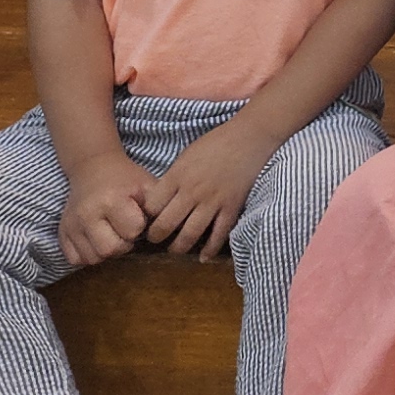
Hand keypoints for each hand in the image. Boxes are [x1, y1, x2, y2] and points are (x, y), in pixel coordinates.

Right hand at [57, 147, 155, 269]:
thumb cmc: (126, 179)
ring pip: (92, 258)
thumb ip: (159, 206)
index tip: (138, 219)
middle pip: (109, 250)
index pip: (132, 231)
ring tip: (113, 236)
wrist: (93, 168)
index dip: (139, 227)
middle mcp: (87, 214)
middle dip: (123, 245)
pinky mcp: (62, 233)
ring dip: (106, 252)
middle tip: (125, 232)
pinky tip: (98, 241)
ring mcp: (71, 225)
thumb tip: (170, 229)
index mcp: (111, 200)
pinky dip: (89, 255)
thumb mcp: (147, 185)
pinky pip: (75, 259)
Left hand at [140, 116, 275, 259]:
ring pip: (190, 234)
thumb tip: (161, 201)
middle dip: (156, 236)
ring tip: (175, 249)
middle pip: (166, 224)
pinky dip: (210, 249)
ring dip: (179, 247)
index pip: (152, 206)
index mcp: (177, 176)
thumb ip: (173, 179)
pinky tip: (203, 257)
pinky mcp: (232, 207)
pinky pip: (219, 234)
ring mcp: (213, 201)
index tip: (146, 221)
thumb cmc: (215, 143)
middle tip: (155, 239)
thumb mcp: (186, 157)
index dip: (146, 216)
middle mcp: (192, 192)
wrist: (249, 137)